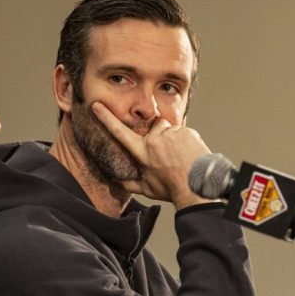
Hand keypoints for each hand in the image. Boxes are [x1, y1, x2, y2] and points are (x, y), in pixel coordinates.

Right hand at [92, 102, 216, 209]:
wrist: (198, 187)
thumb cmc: (172, 189)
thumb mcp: (148, 189)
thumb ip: (130, 184)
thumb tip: (117, 182)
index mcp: (142, 151)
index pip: (120, 132)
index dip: (106, 118)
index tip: (97, 105)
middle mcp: (155, 139)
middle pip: (154, 126)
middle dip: (159, 134)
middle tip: (167, 153)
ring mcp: (172, 134)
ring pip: (170, 129)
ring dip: (173, 138)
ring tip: (180, 156)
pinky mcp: (187, 132)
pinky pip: (184, 132)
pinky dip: (186, 141)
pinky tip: (188, 154)